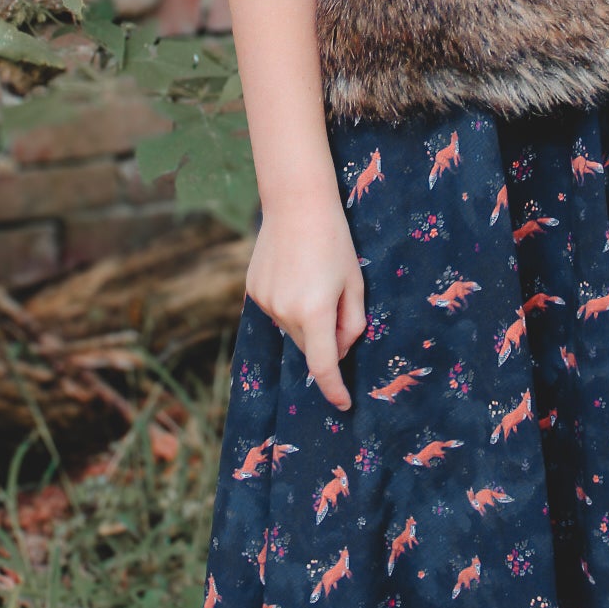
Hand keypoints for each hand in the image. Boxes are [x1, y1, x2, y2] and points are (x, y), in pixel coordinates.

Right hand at [246, 190, 366, 410]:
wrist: (296, 203)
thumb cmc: (334, 241)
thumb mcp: (354, 283)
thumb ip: (351, 323)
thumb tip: (340, 350)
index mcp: (314, 311)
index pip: (323, 366)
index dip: (334, 389)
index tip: (344, 404)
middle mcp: (285, 311)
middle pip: (307, 346)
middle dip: (324, 340)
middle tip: (339, 307)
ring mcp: (265, 301)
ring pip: (290, 329)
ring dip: (306, 321)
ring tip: (315, 281)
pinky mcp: (253, 290)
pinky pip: (277, 310)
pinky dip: (289, 305)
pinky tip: (296, 275)